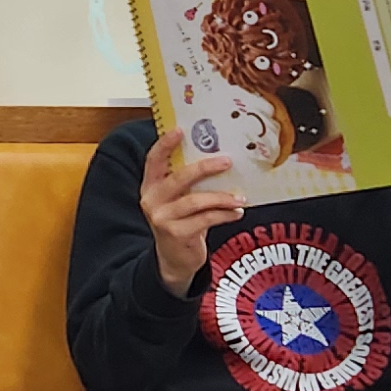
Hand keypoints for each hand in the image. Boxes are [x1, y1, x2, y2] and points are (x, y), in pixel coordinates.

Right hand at [141, 132, 245, 290]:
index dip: (165, 144)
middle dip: (205, 167)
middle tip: (227, 161)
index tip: (181, 130)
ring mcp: (162, 218)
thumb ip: (188, 183)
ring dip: (222, 197)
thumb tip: (219, 158)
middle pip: (178, 178)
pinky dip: (224, 214)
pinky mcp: (176, 234)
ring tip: (240, 197)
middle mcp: (152, 201)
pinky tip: (237, 212)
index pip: (153, 160)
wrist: (174, 261)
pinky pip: (206, 219)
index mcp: (150, 187)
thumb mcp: (178, 200)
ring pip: (195, 201)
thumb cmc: (181, 223)